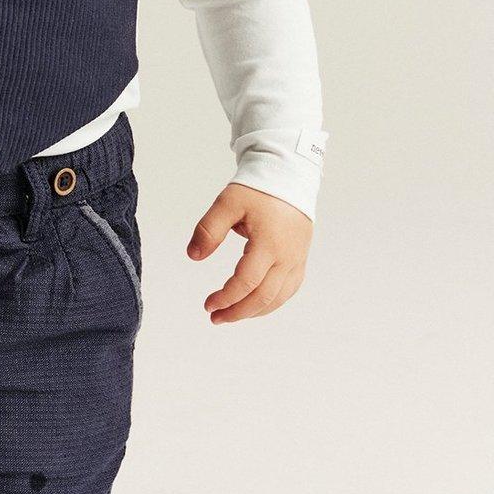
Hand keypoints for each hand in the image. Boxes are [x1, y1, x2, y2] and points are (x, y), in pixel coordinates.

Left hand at [186, 181, 312, 322]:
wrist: (289, 176)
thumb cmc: (258, 189)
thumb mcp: (227, 203)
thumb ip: (209, 230)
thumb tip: (193, 256)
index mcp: (269, 243)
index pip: (247, 282)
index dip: (226, 297)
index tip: (208, 304)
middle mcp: (287, 256)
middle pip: (264, 297)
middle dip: (238, 312)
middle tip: (215, 317)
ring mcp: (297, 259)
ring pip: (279, 298)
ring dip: (254, 312)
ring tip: (231, 315)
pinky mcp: (300, 258)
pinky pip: (289, 289)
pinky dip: (271, 302)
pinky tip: (254, 305)